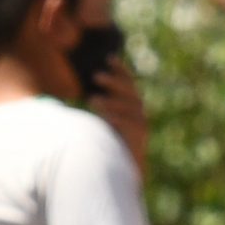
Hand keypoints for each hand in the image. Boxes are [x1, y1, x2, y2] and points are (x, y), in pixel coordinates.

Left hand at [88, 59, 148, 177]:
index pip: (128, 82)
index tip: (109, 58)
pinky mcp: (139, 137)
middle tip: (95, 76)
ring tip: (92, 99)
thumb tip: (83, 89)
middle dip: (114, 83)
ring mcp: (141, 124)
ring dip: (111, 101)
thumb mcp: (106, 117)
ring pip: (128, 107)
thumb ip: (101, 103)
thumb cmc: (111, 141)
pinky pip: (128, 124)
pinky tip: (103, 116)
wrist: (124, 166)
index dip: (121, 70)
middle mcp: (139, 112)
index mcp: (131, 104)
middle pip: (129, 92)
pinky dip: (115, 118)